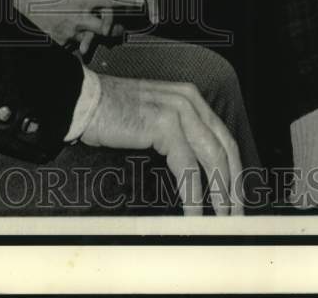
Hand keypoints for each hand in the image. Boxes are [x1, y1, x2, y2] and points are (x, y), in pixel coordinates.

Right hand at [12, 0, 144, 53]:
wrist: (16, 8)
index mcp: (81, 0)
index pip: (111, 2)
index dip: (128, 3)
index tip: (141, 4)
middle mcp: (80, 17)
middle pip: (108, 27)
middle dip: (116, 27)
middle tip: (122, 27)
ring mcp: (71, 32)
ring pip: (93, 37)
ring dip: (97, 35)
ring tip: (101, 34)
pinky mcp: (62, 42)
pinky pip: (76, 43)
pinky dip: (78, 40)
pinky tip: (77, 36)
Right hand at [81, 75, 243, 215]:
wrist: (82, 101)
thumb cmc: (108, 112)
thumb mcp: (151, 117)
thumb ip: (175, 134)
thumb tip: (194, 169)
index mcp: (189, 98)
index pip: (223, 137)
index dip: (234, 170)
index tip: (236, 196)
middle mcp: (189, 100)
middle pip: (225, 148)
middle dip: (233, 185)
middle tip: (235, 215)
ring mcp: (178, 110)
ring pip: (212, 159)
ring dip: (219, 194)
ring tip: (220, 220)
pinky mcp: (164, 125)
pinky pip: (187, 168)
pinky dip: (193, 195)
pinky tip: (194, 214)